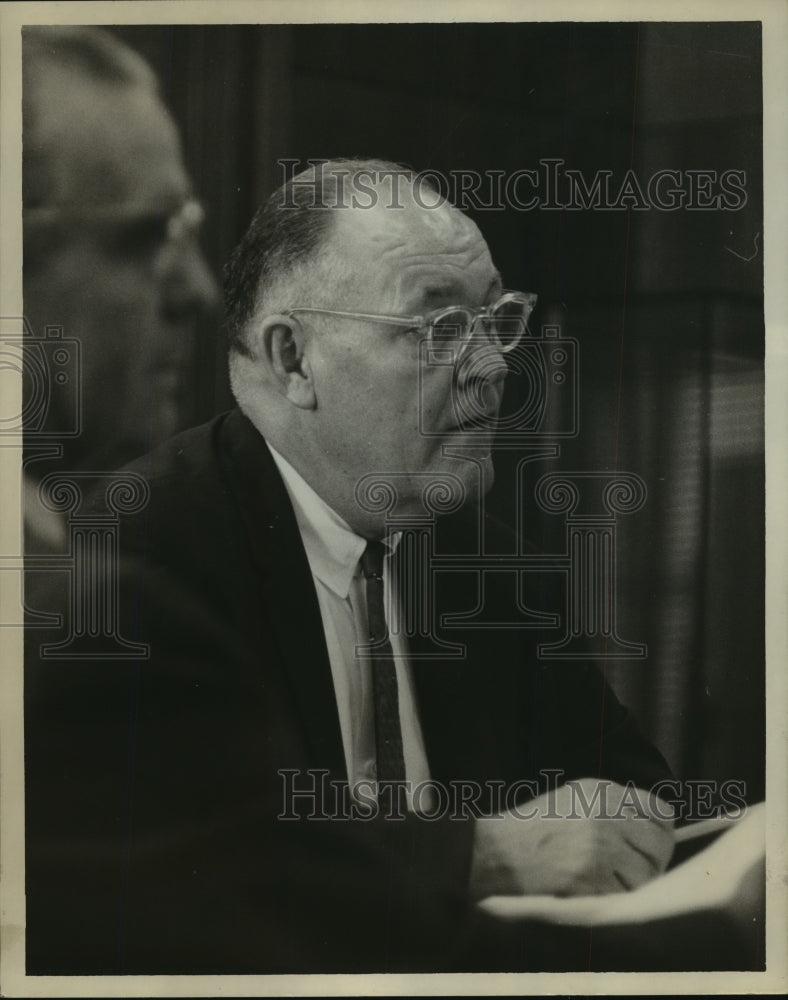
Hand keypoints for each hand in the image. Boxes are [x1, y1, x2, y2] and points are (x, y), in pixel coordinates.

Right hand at [469, 777, 674, 897]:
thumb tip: (656, 824)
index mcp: (603, 793)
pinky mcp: (591, 880)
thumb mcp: (576, 797)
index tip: (656, 840)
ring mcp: (600, 850)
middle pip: (660, 845)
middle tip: (642, 865)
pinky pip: (624, 895)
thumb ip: (615, 804)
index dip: (663, 830)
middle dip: (655, 859)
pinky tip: (597, 886)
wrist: (501, 850)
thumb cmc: (539, 825)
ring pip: (646, 874)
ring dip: (636, 881)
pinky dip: (616, 896)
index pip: (660, 812)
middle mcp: (606, 817)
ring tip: (614, 877)